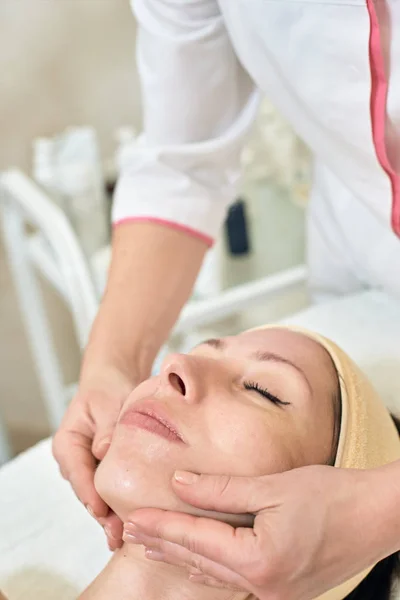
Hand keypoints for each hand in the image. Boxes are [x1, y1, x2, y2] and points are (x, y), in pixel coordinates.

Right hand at [52, 365, 134, 549]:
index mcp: (67, 443)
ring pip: (99, 495)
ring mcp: (89, 466)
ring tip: (127, 535)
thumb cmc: (108, 387)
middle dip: (103, 514)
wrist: (114, 379)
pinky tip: (134, 520)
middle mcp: (75, 459)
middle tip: (118, 534)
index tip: (102, 511)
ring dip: (112, 513)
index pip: (77, 473)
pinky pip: (111, 488)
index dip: (89, 494)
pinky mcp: (105, 468)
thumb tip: (103, 451)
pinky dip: (120, 502)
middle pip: (87, 491)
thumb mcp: (108, 403)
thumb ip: (107, 428)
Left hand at [123, 465, 385, 599]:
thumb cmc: (333, 496)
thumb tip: (180, 483)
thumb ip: (221, 489)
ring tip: (151, 544)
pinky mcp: (285, 590)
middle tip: (128, 533)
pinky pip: (235, 581)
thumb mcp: (273, 486)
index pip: (196, 540)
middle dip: (163, 544)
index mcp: (259, 561)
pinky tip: (194, 561)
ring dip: (181, 556)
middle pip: (199, 561)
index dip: (161, 526)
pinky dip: (209, 568)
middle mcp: (264, 588)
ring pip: (214, 575)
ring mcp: (275, 595)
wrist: (379, 516)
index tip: (132, 518)